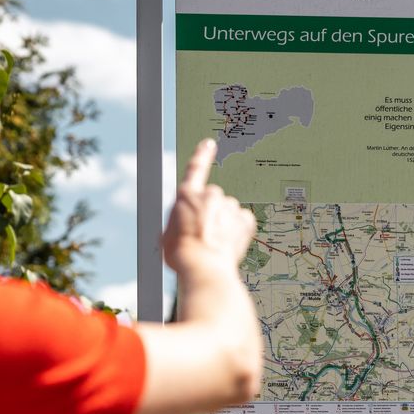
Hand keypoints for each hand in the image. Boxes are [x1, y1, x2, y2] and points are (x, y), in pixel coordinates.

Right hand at [162, 138, 256, 275]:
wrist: (204, 268)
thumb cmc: (182, 255)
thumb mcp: (168, 234)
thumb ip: (180, 219)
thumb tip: (186, 221)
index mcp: (187, 196)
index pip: (195, 168)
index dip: (202, 155)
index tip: (209, 144)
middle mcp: (211, 195)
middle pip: (213, 200)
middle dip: (211, 214)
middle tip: (204, 236)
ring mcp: (230, 206)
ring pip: (228, 212)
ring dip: (224, 224)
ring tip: (214, 244)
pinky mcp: (245, 220)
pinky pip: (242, 222)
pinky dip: (238, 231)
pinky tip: (228, 245)